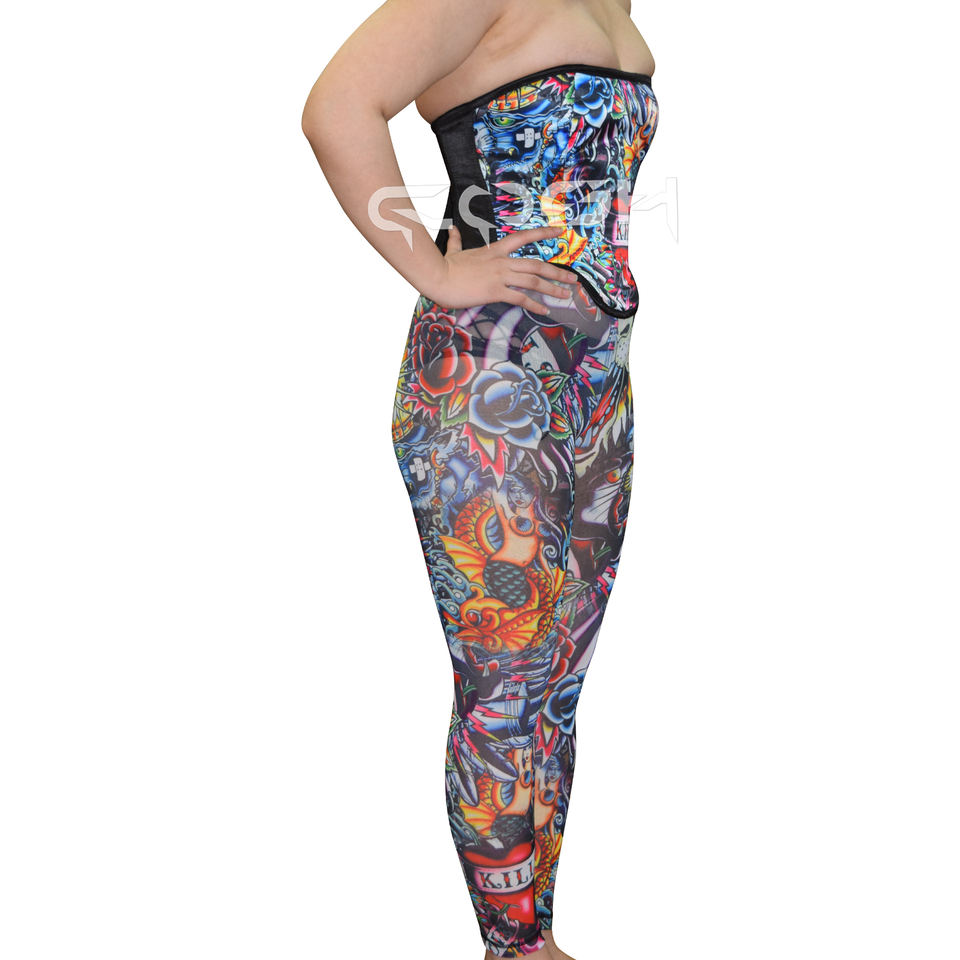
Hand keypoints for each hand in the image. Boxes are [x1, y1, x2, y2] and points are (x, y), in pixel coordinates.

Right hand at [428, 224, 577, 314]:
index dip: (543, 234)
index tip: (560, 232)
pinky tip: (546, 311)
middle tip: (573, 280)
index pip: (524, 237)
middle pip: (537, 264)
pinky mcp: (495, 292)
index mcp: (494, 251)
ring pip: (533, 281)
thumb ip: (456, 241)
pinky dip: (535, 305)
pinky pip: (521, 299)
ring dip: (553, 289)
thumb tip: (452, 229)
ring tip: (566, 297)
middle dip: (558, 272)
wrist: (437, 277)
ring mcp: (500, 276)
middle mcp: (502, 262)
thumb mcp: (453, 250)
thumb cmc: (443, 266)